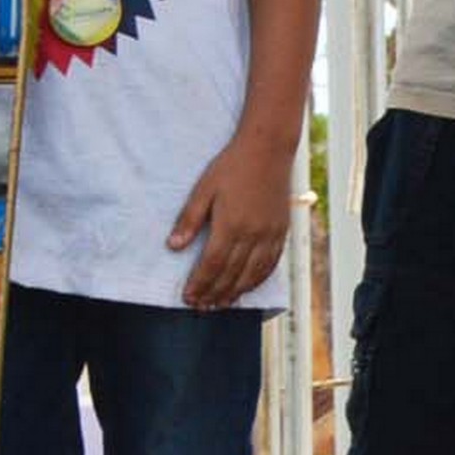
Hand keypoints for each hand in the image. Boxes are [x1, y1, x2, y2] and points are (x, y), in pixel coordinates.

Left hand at [172, 123, 296, 310]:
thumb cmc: (233, 165)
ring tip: (221, 304)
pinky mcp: (282, 229)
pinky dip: (259, 279)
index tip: (187, 297)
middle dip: (214, 294)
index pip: (212, 265)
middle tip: (201, 307)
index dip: (199, 285)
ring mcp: (270, 233)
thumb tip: (173, 247)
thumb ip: (189, 219)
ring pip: (252, 274)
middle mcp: (252, 233)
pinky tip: (248, 286)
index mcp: (230, 224)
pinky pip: (271, 263)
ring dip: (235, 292)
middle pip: (231, 274)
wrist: (269, 147)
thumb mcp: (204, 188)